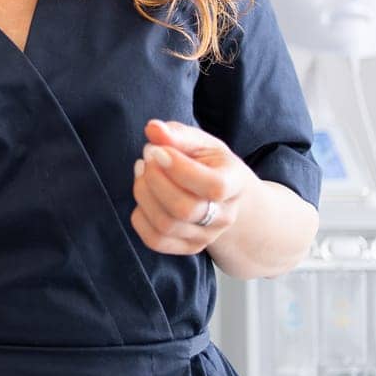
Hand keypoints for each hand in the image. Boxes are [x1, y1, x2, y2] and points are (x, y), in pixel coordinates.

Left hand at [130, 119, 254, 255]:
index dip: (180, 169)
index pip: (214, 186)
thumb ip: (178, 134)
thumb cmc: (209, 164)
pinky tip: (144, 194)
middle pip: (185, 209)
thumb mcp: (201, 143)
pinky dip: (140, 217)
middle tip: (148, 156)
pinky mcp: (188, 246)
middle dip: (155, 180)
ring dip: (143, 193)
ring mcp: (207, 235)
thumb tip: (153, 129)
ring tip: (143, 170)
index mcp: (235, 184)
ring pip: (166, 224)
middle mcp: (224, 215)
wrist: (224, 197)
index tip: (157, 151)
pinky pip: (155, 240)